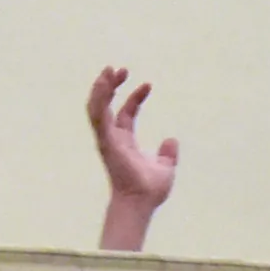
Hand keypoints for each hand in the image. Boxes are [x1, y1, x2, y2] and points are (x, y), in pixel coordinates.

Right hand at [86, 66, 181, 222]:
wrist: (142, 201)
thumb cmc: (150, 190)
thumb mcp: (165, 166)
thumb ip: (168, 153)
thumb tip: (172, 140)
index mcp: (125, 141)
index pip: (127, 113)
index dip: (136, 96)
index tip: (148, 84)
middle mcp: (113, 138)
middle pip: (107, 106)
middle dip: (111, 86)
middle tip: (119, 69)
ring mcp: (107, 139)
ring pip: (97, 108)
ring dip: (101, 88)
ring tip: (108, 70)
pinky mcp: (105, 140)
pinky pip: (98, 115)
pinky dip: (100, 98)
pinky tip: (104, 83)